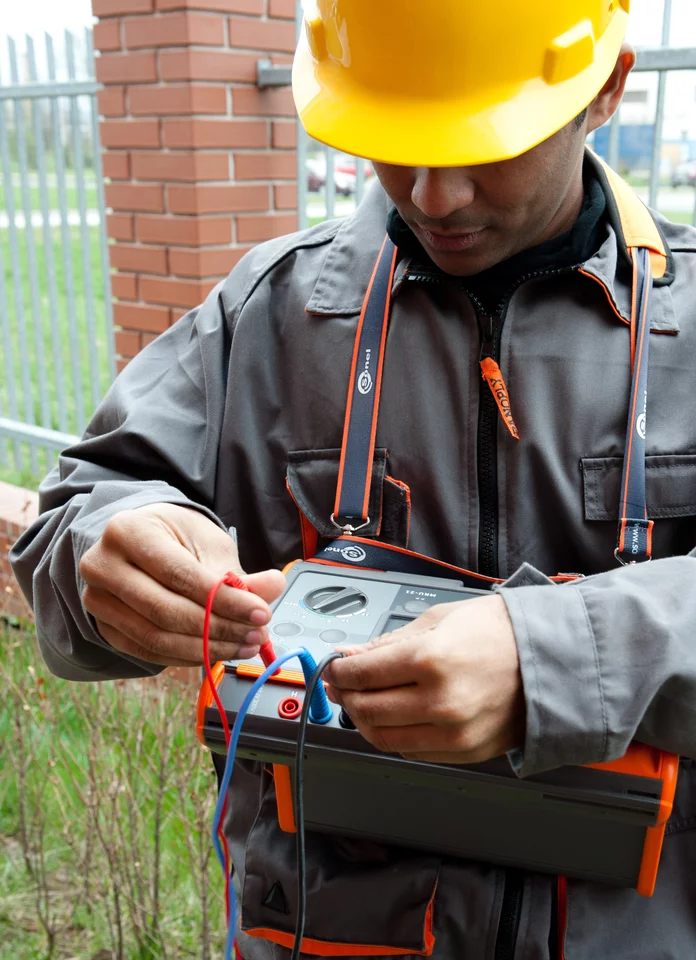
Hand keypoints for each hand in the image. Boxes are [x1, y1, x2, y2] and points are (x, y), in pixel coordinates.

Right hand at [79, 503, 285, 667]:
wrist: (141, 544)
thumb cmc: (175, 538)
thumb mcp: (209, 544)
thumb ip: (238, 572)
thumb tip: (274, 586)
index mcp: (127, 531)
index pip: (179, 575)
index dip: (223, 600)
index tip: (261, 613)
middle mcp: (102, 565)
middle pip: (165, 611)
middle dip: (219, 628)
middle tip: (257, 634)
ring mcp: (98, 600)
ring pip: (156, 638)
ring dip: (207, 649)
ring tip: (244, 645)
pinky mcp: (105, 627)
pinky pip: (149, 653)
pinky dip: (188, 657)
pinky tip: (217, 652)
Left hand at [324, 595, 523, 763]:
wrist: (553, 659)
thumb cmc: (501, 632)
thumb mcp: (439, 621)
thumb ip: (388, 643)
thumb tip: (349, 656)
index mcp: (431, 660)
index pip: (362, 674)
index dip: (338, 671)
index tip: (334, 666)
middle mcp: (440, 702)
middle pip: (366, 708)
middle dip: (344, 694)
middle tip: (340, 683)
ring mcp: (453, 734)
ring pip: (383, 738)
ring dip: (362, 719)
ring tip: (361, 700)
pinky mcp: (464, 754)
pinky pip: (410, 752)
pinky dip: (392, 736)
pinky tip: (392, 716)